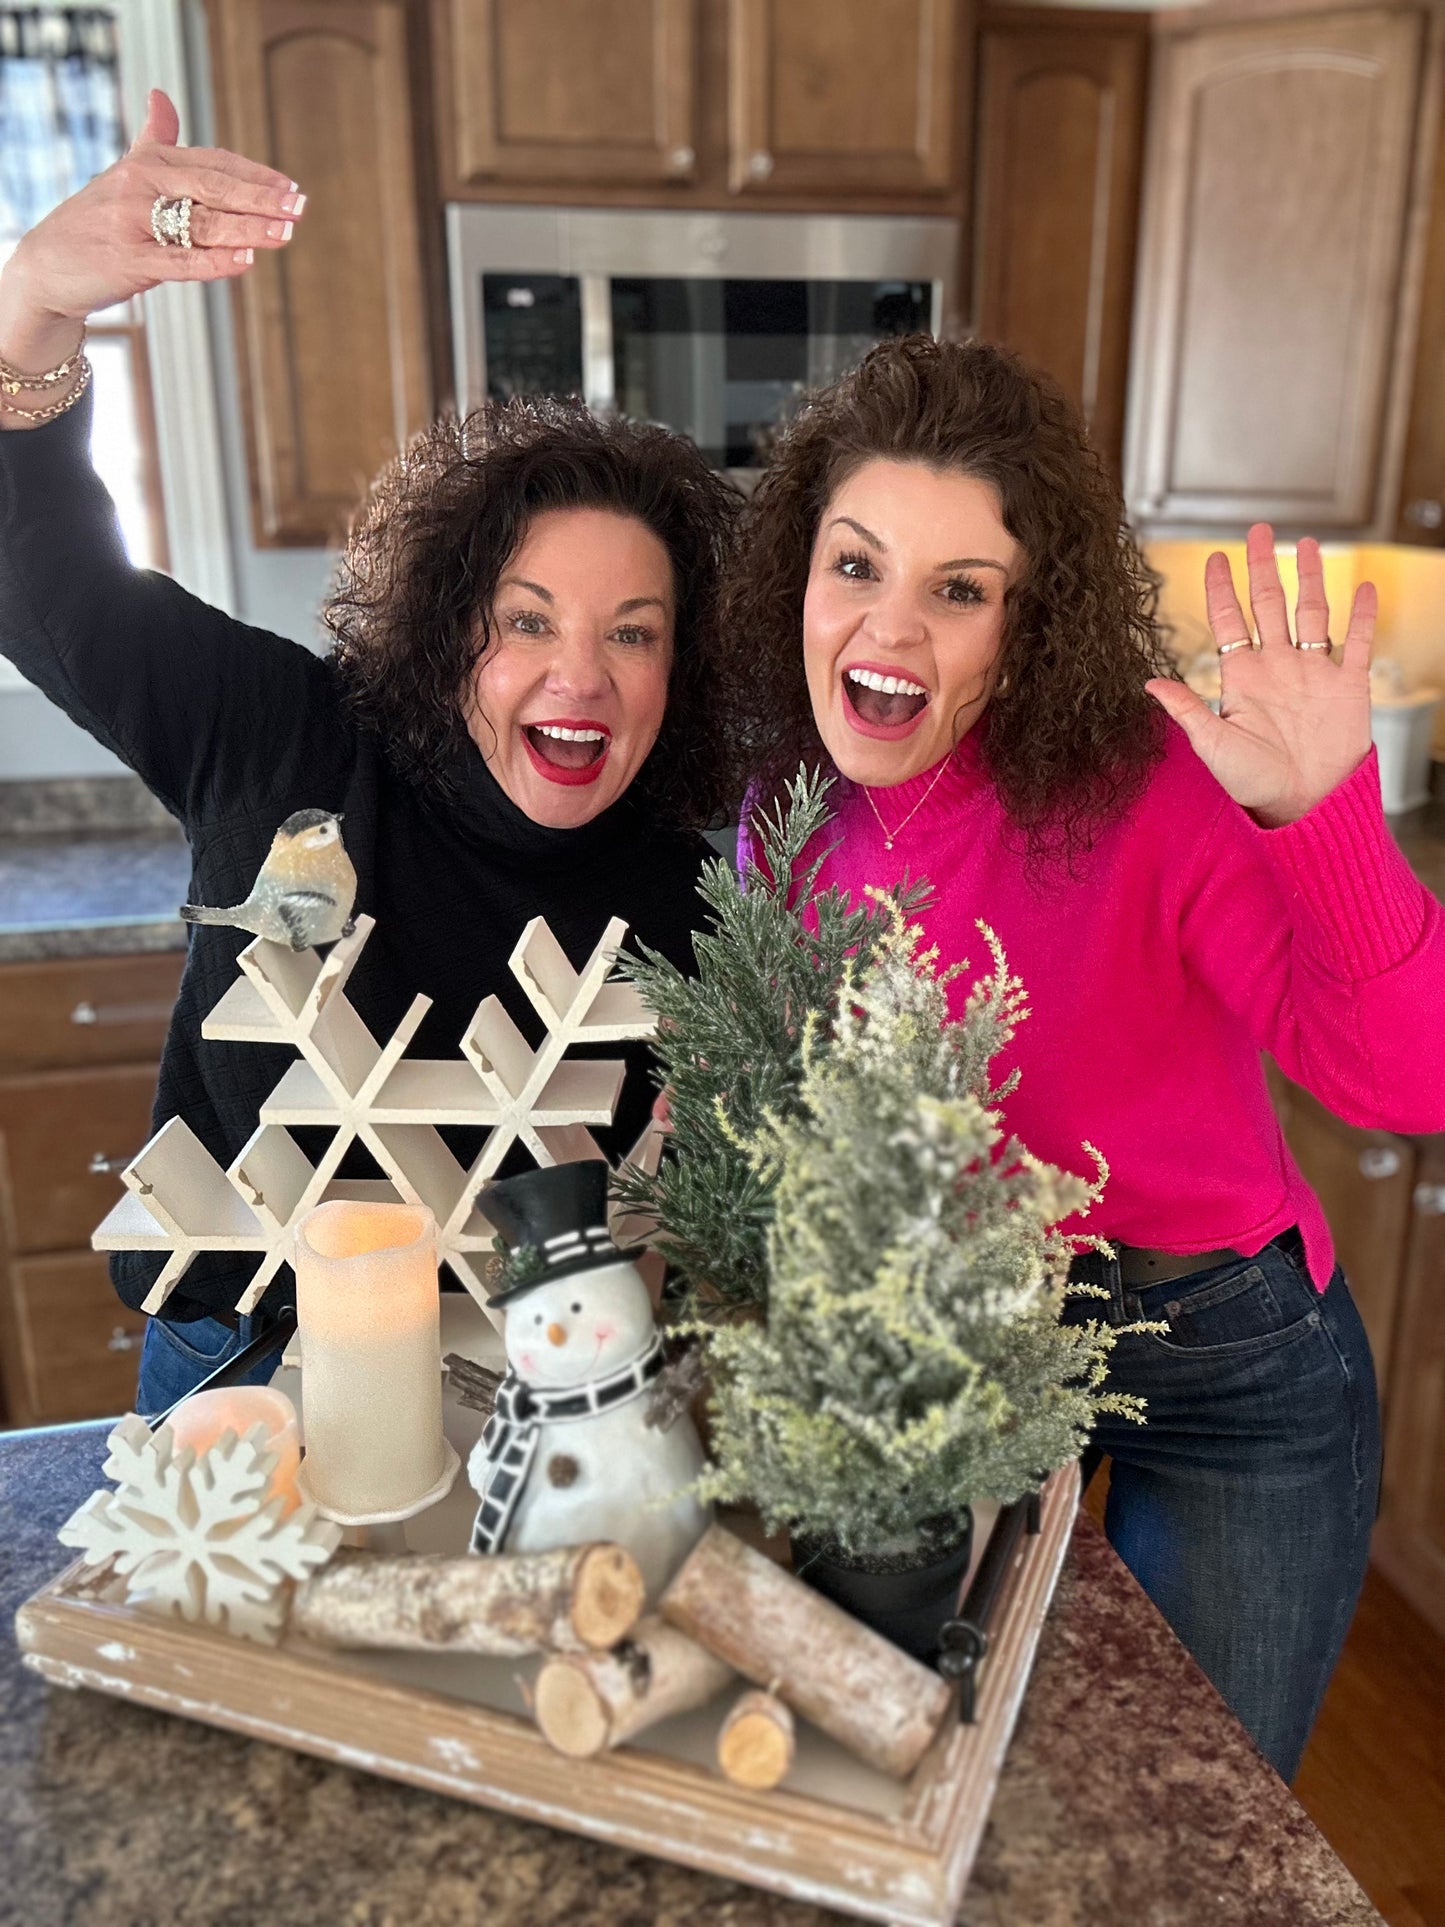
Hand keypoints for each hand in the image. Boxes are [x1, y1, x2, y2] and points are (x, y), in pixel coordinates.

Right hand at [0, 89, 300, 366]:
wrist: (47, 263)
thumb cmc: (96, 221)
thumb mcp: (124, 175)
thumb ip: (152, 140)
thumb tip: (161, 97)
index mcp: (147, 162)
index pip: (212, 163)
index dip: (254, 174)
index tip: (290, 187)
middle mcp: (140, 185)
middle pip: (213, 187)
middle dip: (261, 198)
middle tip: (299, 207)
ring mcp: (133, 222)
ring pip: (202, 223)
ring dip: (248, 229)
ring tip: (285, 233)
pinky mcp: (128, 260)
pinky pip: (180, 260)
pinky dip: (216, 261)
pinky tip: (247, 261)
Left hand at [1145, 523, 1375, 826]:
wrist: (1303, 804)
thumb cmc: (1254, 783)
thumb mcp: (1213, 745)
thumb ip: (1187, 710)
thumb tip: (1149, 683)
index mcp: (1242, 677)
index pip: (1228, 619)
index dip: (1221, 587)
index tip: (1214, 557)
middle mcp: (1277, 667)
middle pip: (1268, 603)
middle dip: (1263, 566)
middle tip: (1258, 529)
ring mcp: (1313, 673)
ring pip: (1312, 612)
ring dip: (1310, 578)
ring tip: (1308, 544)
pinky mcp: (1348, 686)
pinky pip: (1356, 642)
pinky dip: (1362, 614)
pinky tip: (1364, 587)